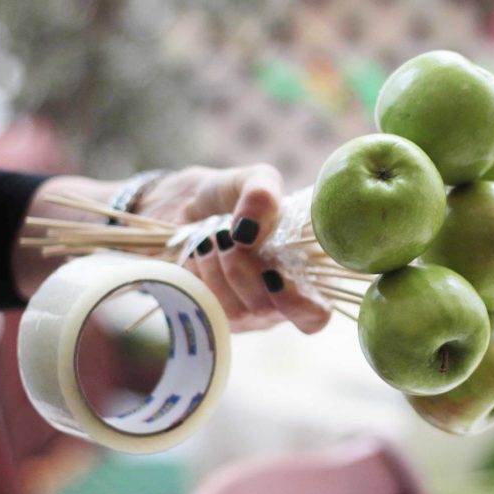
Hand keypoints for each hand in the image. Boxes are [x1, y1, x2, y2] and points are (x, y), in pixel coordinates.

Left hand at [137, 164, 331, 333]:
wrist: (177, 204)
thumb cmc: (228, 195)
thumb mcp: (253, 180)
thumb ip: (262, 194)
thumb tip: (248, 231)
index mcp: (304, 271)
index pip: (316, 313)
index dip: (299, 304)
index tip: (273, 276)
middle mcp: (278, 299)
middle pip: (269, 309)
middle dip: (244, 270)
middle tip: (228, 235)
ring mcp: (244, 312)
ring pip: (235, 311)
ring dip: (218, 268)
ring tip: (213, 237)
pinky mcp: (211, 313)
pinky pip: (207, 307)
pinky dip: (199, 273)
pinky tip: (199, 251)